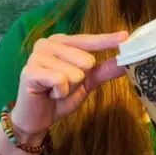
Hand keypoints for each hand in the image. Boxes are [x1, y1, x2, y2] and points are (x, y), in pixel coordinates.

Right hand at [12, 29, 129, 135]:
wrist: (37, 119)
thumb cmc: (60, 97)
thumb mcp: (86, 83)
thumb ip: (103, 70)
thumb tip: (125, 61)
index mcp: (61, 42)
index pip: (88, 40)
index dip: (106, 40)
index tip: (125, 36)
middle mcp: (47, 43)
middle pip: (86, 60)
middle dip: (80, 80)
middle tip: (64, 87)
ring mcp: (37, 55)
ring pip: (75, 72)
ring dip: (69, 88)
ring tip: (55, 91)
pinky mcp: (30, 71)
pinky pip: (60, 81)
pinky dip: (59, 93)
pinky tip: (49, 94)